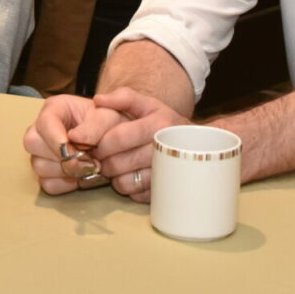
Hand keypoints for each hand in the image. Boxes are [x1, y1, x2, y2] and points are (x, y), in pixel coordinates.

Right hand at [23, 94, 127, 193]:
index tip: (77, 152)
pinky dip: (65, 184)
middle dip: (61, 157)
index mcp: (55, 108)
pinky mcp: (46, 170)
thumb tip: (74, 138)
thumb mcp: (108, 118)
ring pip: (39, 166)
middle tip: (88, 162)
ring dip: (66, 172)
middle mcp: (42, 128)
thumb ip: (93, 127)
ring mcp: (41, 150)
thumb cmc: (109, 124)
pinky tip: (80, 176)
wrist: (115, 140)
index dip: (57, 140)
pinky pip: (47, 183)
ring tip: (88, 167)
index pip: (45, 123)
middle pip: (32, 144)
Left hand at [87, 88, 190, 202]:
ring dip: (114, 178)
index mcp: (157, 125)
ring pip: (126, 183)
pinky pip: (137, 196)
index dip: (100, 143)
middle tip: (101, 159)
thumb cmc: (166, 122)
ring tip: (116, 168)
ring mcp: (167, 172)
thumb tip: (98, 99)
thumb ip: (124, 97)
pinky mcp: (168, 189)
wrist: (199, 144)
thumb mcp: (149, 104)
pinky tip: (132, 177)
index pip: (118, 137)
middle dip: (103, 162)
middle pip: (119, 163)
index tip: (94, 145)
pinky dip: (130, 189)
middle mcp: (164, 149)